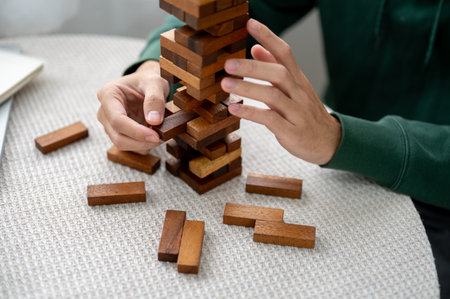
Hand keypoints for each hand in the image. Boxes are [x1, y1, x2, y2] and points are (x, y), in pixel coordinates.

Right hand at [97, 60, 168, 154]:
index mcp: (108, 94)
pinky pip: (128, 145)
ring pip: (122, 143)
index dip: (136, 132)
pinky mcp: (116, 132)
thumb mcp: (156, 83)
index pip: (117, 120)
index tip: (156, 136)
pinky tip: (154, 136)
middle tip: (161, 139)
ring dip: (142, 145)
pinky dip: (142, 145)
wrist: (146, 84)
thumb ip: (155, 100)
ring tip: (160, 135)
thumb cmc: (148, 81)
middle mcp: (103, 111)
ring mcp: (108, 123)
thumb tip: (154, 121)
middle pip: (118, 136)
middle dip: (140, 142)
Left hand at [221, 19, 341, 164]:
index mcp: (298, 80)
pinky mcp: (292, 132)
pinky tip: (234, 109)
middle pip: (278, 73)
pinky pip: (271, 119)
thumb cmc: (305, 113)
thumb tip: (256, 48)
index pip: (285, 53)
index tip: (250, 24)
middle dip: (252, 67)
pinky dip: (251, 113)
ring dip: (247, 88)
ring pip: (273, 96)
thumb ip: (275, 68)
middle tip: (228, 64)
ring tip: (226, 84)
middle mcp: (299, 93)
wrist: (329, 141)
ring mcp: (297, 113)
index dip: (269, 37)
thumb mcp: (293, 88)